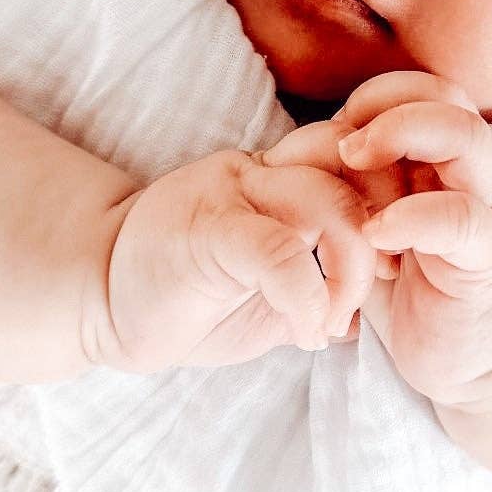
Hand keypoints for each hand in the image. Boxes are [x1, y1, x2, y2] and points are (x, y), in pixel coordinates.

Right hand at [81, 137, 376, 373]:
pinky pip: (279, 250)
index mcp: (281, 177)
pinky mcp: (206, 228)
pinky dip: (308, 298)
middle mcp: (260, 171)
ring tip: (334, 321)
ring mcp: (230, 191)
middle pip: (357, 167)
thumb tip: (367, 316)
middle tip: (377, 291)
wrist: (98, 302)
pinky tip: (307, 334)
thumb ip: (316, 286)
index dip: (393, 205)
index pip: (361, 157)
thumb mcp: (270, 294)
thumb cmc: (187, 300)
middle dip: (386, 232)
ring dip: (350, 271)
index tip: (393, 266)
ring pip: (327, 201)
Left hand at [321, 71, 491, 409]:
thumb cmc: (418, 291)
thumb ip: (362, 188)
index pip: (430, 92)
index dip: (384, 95)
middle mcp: (474, 179)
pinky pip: (463, 220)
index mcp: (449, 166)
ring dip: (405, 136)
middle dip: (392, 103)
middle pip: (453, 99)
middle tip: (344, 144)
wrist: (474, 361)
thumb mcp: (384, 228)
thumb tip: (310, 148)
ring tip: (354, 163)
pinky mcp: (487, 263)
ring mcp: (488, 215)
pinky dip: (415, 215)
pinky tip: (376, 234)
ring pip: (468, 139)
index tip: (340, 129)